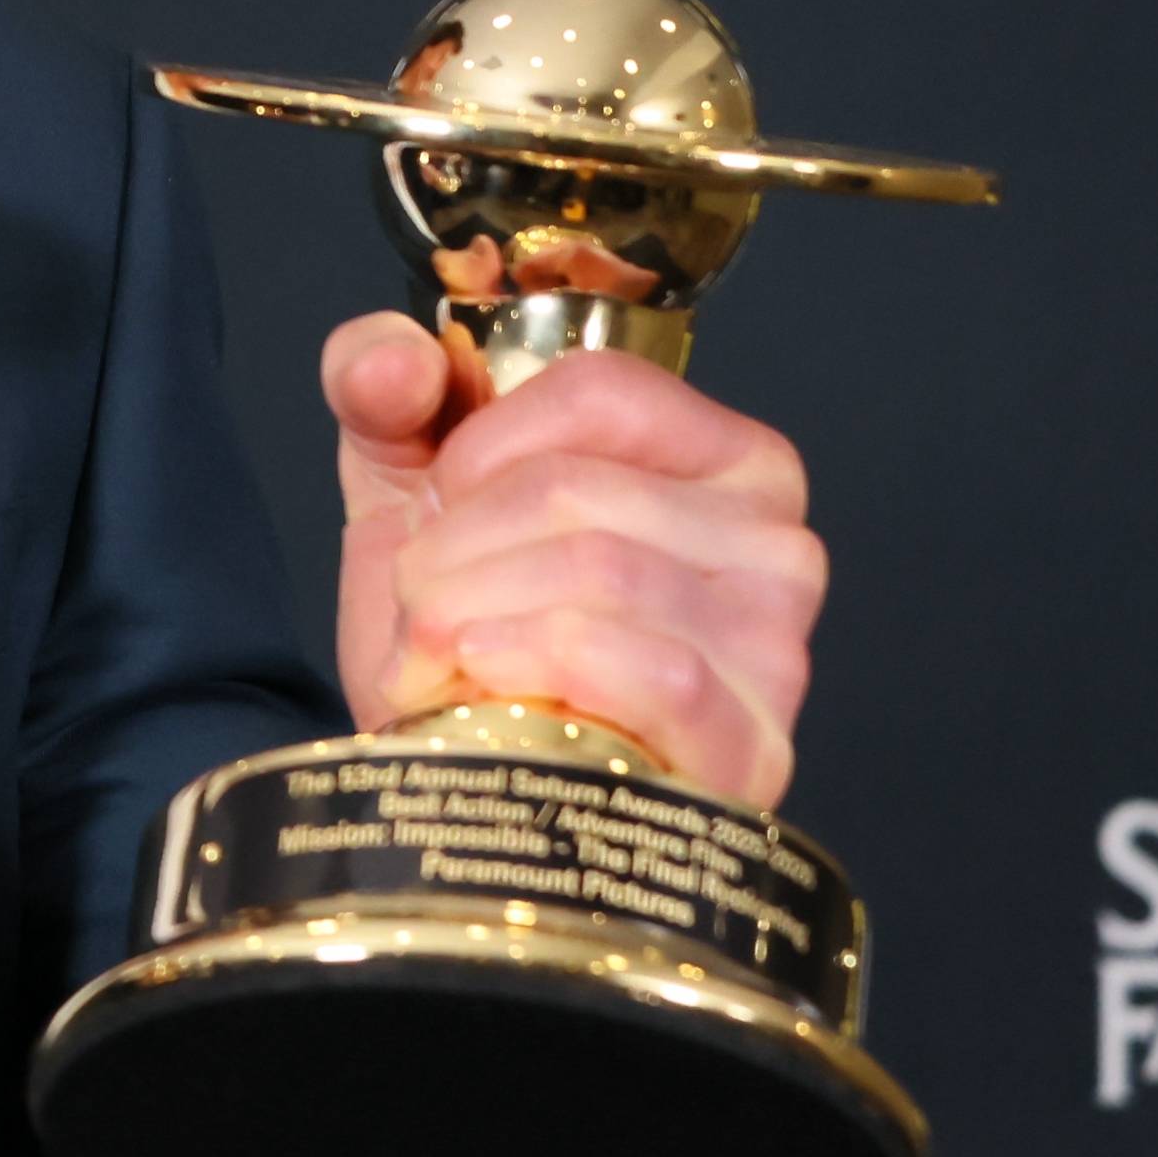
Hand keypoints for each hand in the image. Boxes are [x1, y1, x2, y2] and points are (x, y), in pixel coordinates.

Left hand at [321, 316, 824, 807]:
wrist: (473, 791)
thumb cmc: (466, 638)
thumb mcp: (411, 490)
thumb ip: (380, 388)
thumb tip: (390, 365)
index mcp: (720, 456)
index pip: (596, 392)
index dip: (479, 449)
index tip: (440, 507)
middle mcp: (776, 541)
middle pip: (576, 488)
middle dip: (453, 549)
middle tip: (425, 604)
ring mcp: (777, 647)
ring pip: (597, 571)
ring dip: (471, 614)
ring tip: (442, 653)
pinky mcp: (752, 745)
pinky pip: (648, 669)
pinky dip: (534, 667)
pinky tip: (484, 684)